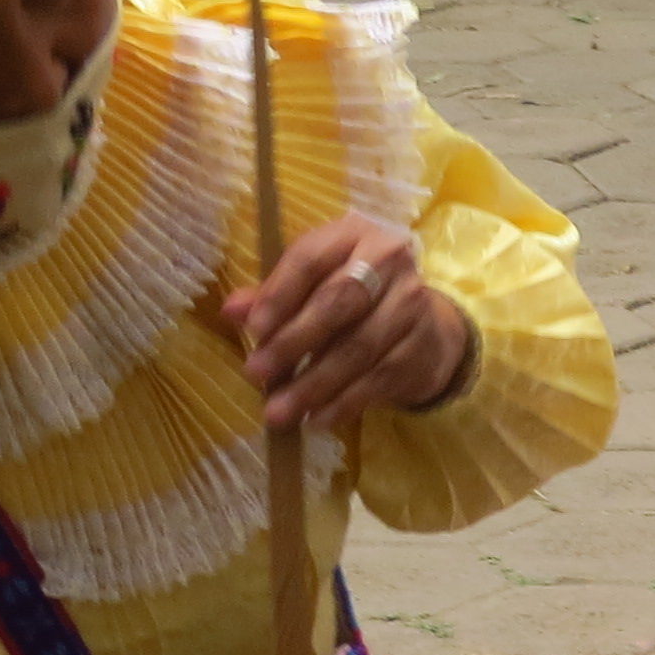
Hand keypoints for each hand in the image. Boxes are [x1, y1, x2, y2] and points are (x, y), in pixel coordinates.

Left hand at [221, 211, 470, 433]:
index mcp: (352, 235)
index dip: (280, 294)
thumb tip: (231, 312)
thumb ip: (273, 295)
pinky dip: (344, 402)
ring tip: (280, 411)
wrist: (424, 323)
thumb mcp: (314, 283)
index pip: (310, 259)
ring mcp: (412, 304)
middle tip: (257, 372)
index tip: (253, 329)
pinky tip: (316, 418)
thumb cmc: (353, 296)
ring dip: (315, 383)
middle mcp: (389, 261)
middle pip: (339, 303)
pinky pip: (379, 378)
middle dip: (294, 341)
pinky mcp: (422, 346)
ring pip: (359, 348)